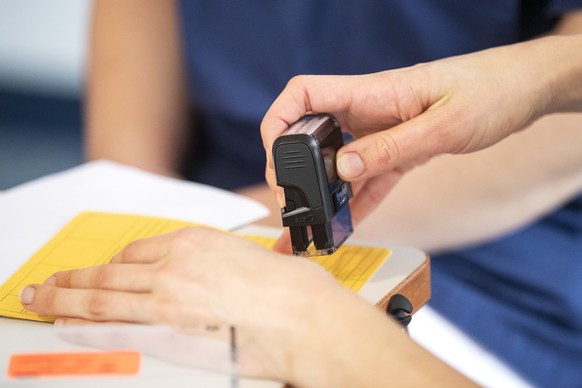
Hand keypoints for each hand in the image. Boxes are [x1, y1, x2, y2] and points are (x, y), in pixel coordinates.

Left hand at [19, 226, 341, 381]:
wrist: (306, 318)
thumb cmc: (292, 291)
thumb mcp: (255, 259)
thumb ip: (227, 265)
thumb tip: (223, 276)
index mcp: (197, 240)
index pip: (140, 250)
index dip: (117, 265)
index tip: (104, 272)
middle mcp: (176, 263)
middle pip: (110, 270)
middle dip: (72, 278)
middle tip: (47, 283)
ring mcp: (168, 295)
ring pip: (102, 294)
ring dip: (65, 298)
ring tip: (41, 300)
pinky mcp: (167, 328)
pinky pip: (113, 324)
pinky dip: (85, 324)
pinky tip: (68, 325)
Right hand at [261, 36, 576, 250]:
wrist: (525, 90)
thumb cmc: (491, 91)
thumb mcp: (443, 124)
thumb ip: (391, 148)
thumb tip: (342, 169)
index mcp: (372, 92)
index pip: (304, 95)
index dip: (279, 122)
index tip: (276, 156)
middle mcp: (369, 112)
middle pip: (312, 134)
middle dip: (293, 167)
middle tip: (293, 201)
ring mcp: (383, 133)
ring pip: (338, 163)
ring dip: (322, 194)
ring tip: (311, 228)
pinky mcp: (401, 151)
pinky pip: (369, 180)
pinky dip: (356, 203)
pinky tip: (346, 226)